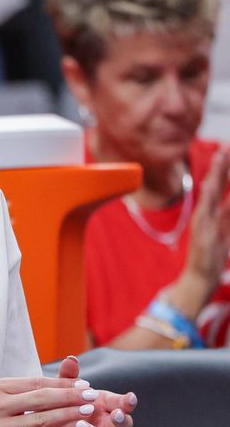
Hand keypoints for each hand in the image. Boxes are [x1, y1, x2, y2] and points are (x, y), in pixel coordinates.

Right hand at [0, 367, 108, 426]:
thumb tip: (47, 386)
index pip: (37, 383)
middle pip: (43, 398)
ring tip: (90, 414)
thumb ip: (15, 393)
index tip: (84, 385)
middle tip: (94, 396)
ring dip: (70, 416)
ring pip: (43, 419)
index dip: (64, 384)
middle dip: (72, 397)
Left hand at [29, 355, 136, 426]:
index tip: (130, 398)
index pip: (120, 404)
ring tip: (81, 425)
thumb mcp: (58, 393)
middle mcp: (102, 426)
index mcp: (101, 408)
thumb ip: (66, 378)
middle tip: (115, 414)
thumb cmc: (54, 411)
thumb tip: (71, 358)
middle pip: (123, 425)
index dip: (127, 402)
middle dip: (122, 420)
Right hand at [173, 148, 229, 311]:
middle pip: (217, 184)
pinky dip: (208, 193)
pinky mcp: (200, 228)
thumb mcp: (224, 237)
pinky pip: (206, 207)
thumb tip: (226, 204)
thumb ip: (226, 220)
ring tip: (221, 155)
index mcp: (215, 214)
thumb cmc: (211, 260)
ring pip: (212, 191)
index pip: (221, 187)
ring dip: (217, 173)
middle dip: (222, 166)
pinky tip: (210, 182)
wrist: (199, 278)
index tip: (228, 152)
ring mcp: (203, 219)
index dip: (225, 171)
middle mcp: (207, 213)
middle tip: (226, 147)